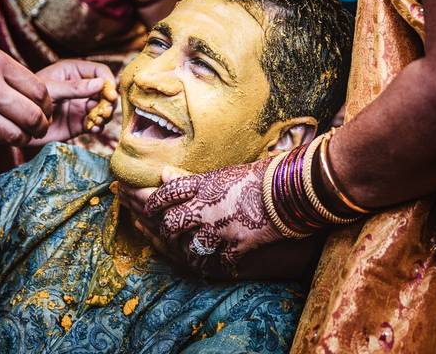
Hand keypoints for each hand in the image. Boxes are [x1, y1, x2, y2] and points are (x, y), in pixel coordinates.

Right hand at [0, 39, 51, 145]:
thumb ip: (8, 75)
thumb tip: (34, 97)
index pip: (40, 92)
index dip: (47, 105)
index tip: (44, 109)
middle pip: (33, 118)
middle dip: (40, 126)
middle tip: (38, 126)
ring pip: (14, 136)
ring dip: (21, 137)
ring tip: (18, 132)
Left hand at [34, 59, 115, 143]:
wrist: (17, 124)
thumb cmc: (27, 98)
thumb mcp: (50, 89)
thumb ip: (74, 88)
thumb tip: (101, 84)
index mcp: (73, 72)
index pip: (99, 71)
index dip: (108, 81)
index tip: (109, 93)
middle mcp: (81, 88)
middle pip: (106, 91)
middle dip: (109, 100)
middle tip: (105, 109)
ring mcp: (81, 106)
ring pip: (104, 108)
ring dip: (106, 114)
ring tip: (99, 119)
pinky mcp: (80, 123)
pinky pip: (96, 124)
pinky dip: (99, 126)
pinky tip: (94, 128)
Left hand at [119, 160, 283, 274]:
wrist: (288, 189)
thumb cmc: (257, 178)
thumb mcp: (221, 174)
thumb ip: (192, 180)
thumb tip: (163, 174)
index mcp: (202, 186)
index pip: (166, 194)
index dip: (152, 202)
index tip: (147, 207)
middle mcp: (207, 206)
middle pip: (173, 223)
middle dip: (165, 231)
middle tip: (165, 233)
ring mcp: (221, 226)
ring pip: (192, 246)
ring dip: (190, 250)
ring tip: (191, 251)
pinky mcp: (238, 243)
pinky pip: (221, 260)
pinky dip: (220, 261)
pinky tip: (221, 260)